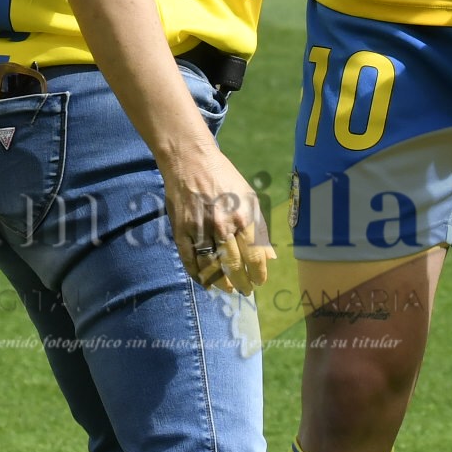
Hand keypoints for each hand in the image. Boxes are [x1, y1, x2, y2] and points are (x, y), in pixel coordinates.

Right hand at [163, 137, 271, 296]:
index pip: (254, 256)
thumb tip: (270, 256)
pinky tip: (205, 282)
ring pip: (211, 267)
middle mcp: (222, 225)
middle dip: (242, 283)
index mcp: (243, 216)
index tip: (259, 282)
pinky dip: (198, 275)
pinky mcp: (181, 230)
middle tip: (245, 291)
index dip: (258, 274)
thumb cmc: (225, 178)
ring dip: (220, 283)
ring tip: (228, 289)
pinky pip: (190, 261)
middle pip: (234, 266)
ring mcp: (199, 229)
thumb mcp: (250, 198)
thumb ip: (259, 228)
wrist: (191, 161)